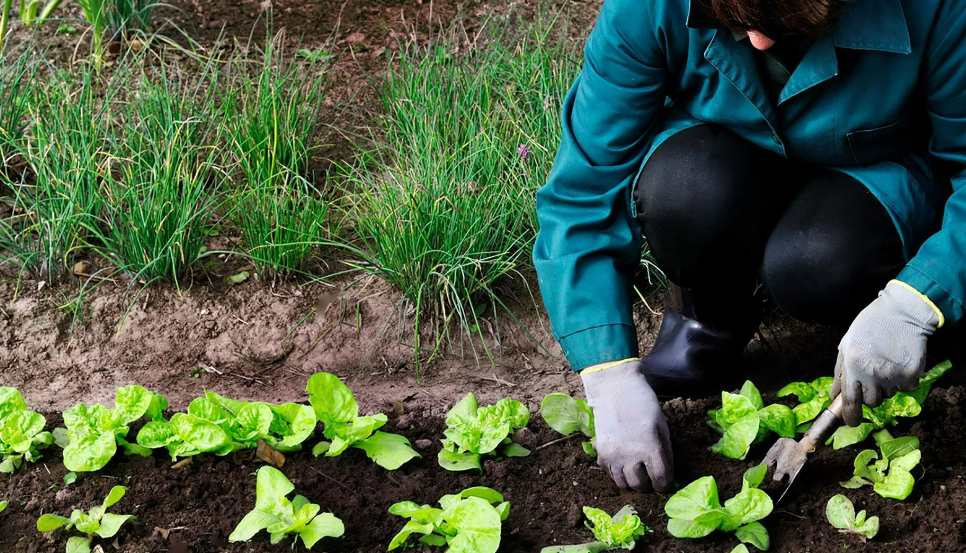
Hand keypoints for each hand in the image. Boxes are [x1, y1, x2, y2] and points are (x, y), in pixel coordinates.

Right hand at [581, 360, 673, 491]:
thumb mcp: (662, 424)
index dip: (665, 485)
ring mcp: (613, 455)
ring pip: (623, 483)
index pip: (660, 480)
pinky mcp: (600, 452)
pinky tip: (623, 462)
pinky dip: (617, 473)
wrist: (614, 387)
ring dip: (631, 481)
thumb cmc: (643, 402)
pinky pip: (609, 473)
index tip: (665, 482)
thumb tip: (668, 471)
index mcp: (650, 447)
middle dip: (648, 484)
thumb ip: (665, 450)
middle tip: (650, 476)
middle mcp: (630, 455)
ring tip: (636, 471)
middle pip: (640, 485)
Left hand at [831, 281, 940, 425]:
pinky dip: (902, 379)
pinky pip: (905, 387)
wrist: (902, 312)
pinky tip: (898, 361)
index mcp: (853, 366)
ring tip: (885, 363)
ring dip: (885, 386)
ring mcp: (893, 376)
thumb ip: (839, 372)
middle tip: (871, 378)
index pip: (850, 402)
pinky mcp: (912, 375)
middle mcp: (872, 374)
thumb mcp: (846, 345)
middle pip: (871, 402)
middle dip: (869, 395)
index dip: (850, 417)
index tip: (850, 423)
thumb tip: (834, 397)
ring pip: (888, 395)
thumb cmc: (869, 326)